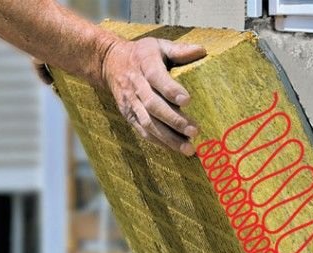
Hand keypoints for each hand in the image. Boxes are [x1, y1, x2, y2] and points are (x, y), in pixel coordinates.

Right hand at [101, 37, 206, 155]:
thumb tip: (202, 51)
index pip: (157, 78)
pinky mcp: (129, 115)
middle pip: (154, 105)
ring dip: (168, 138)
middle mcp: (136, 85)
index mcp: (145, 63)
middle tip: (194, 131)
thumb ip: (180, 50)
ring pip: (149, 123)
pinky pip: (143, 131)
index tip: (188, 100)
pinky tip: (174, 148)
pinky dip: (158, 141)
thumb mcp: (159, 45)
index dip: (171, 90)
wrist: (110, 63)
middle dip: (174, 120)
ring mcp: (131, 103)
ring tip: (188, 148)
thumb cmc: (142, 54)